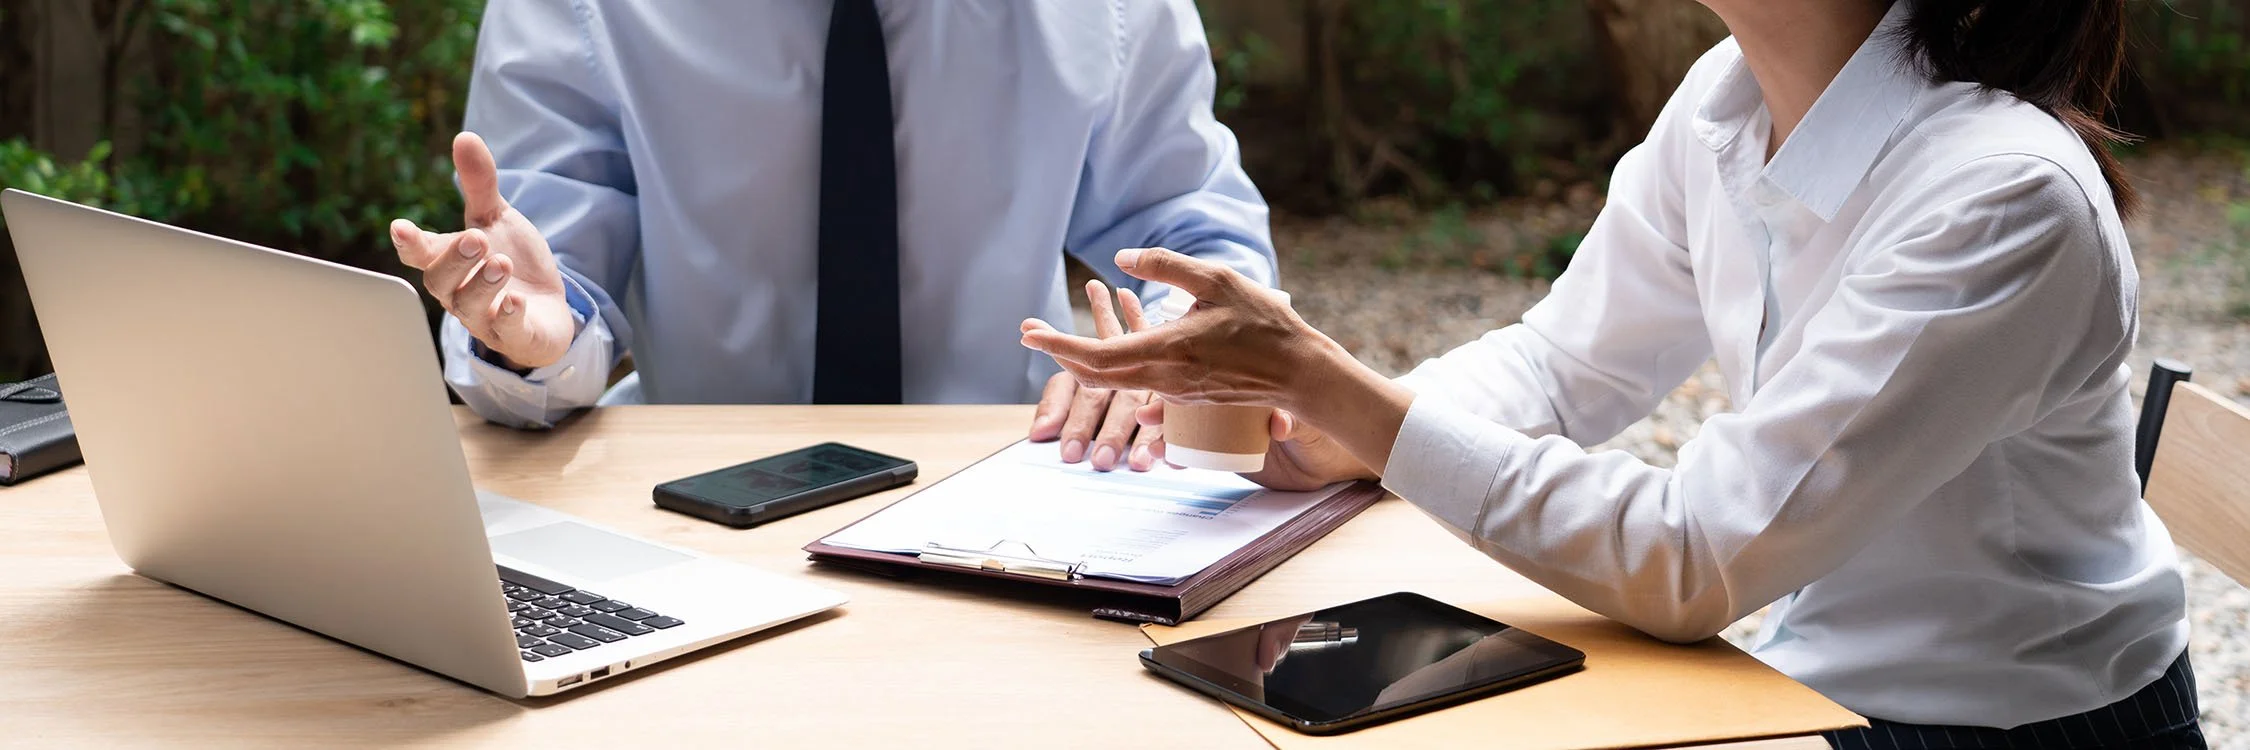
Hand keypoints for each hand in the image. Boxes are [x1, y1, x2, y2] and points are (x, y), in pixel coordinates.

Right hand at [390, 132, 575, 368]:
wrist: (545, 311)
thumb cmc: (509, 262)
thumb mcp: (497, 219)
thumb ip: (480, 185)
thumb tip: (465, 136)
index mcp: (448, 261)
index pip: (419, 253)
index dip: (409, 243)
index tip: (400, 227)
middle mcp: (458, 292)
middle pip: (440, 280)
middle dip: (454, 259)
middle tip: (476, 239)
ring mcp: (484, 317)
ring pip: (469, 306)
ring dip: (483, 283)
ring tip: (500, 263)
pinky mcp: (514, 336)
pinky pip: (505, 332)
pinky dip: (508, 316)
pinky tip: (516, 300)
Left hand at [1020, 247, 1416, 475]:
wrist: (1300, 372)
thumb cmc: (1264, 322)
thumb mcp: (1216, 279)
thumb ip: (1166, 265)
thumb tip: (1123, 257)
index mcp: (1166, 350)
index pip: (1095, 355)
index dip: (1056, 345)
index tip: (1028, 332)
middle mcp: (1163, 378)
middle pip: (1095, 376)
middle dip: (1058, 354)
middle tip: (1031, 334)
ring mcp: (1173, 392)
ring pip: (1114, 383)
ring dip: (1082, 361)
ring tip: (1058, 340)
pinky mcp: (1184, 395)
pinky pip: (1136, 386)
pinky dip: (1113, 370)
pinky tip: (1106, 353)